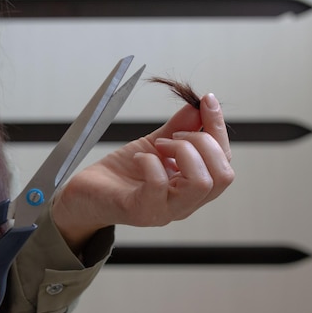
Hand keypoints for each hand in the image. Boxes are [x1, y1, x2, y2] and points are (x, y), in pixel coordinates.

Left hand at [53, 93, 233, 252]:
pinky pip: (158, 183)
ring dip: (183, 151)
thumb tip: (198, 107)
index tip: (206, 101)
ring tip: (159, 146)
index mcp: (192, 189)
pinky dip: (150, 161)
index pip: (224, 162)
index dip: (218, 128)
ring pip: (201, 182)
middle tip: (173, 135)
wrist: (87, 194)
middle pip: (223, 175)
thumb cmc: (121, 174)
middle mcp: (184, 205)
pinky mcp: (140, 210)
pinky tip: (139, 157)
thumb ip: (178, 129)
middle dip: (202, 142)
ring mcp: (164, 211)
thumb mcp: (153, 145)